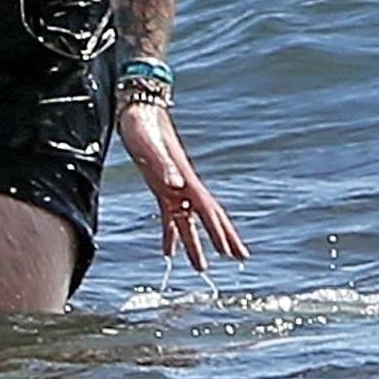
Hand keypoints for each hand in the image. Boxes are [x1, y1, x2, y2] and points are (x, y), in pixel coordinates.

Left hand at [119, 100, 244, 272]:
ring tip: (202, 269)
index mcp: (185, 178)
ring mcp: (173, 187)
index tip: (232, 252)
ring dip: (196, 244)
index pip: (207, 210)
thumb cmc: (142, 125)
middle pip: (209, 216)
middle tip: (241, 259)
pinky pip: (169, 216)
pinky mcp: (159, 187)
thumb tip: (177, 186)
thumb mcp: (149, 145)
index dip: (220, 231)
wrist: (136, 109)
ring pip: (189, 222)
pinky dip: (170, 234)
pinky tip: (168, 252)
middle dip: (224, 238)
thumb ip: (163, 165)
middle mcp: (183, 185)